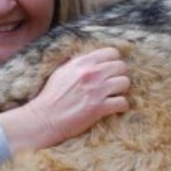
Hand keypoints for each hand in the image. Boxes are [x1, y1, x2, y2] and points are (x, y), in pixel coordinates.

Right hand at [0, 47, 129, 152]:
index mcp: (82, 62)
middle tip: (114, 84)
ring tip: (115, 95)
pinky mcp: (99, 107)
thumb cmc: (51, 96)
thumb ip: (77, 63)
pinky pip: (123, 102)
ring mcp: (96, 90)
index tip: (111, 70)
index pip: (112, 52)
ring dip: (122, 90)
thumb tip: (88, 58)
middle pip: (121, 67)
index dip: (114, 61)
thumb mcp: (62, 72)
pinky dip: (122, 106)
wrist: (45, 118)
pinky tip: (116, 108)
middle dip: (120, 75)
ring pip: (125, 83)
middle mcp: (92, 73)